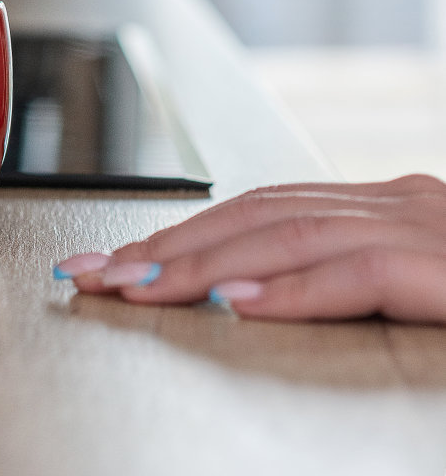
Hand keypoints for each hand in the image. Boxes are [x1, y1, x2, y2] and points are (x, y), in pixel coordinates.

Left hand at [54, 176, 445, 321]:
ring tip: (136, 288)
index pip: (263, 206)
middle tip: (92, 274)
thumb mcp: (424, 277)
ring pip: (289, 232)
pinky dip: (291, 288)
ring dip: (202, 262)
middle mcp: (403, 200)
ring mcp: (429, 225)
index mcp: (393, 202)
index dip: (184, 229)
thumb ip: (354, 273)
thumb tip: (254, 293)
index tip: (116, 258)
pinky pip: (358, 272)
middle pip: (258, 213)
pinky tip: (236, 304)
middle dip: (166, 243)